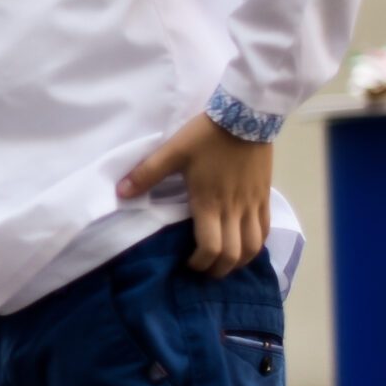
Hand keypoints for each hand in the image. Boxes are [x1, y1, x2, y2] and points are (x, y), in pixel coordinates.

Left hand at [120, 115, 271, 276]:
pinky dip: (257, 244)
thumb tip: (120, 193)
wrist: (246, 116)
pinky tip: (246, 245)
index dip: (201, 263)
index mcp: (210, 203)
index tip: (188, 263)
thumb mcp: (172, 151)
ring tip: (225, 262)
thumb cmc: (207, 136)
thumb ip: (146, 173)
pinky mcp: (264, 195)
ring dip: (241, 261)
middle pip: (234, 255)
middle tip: (204, 270)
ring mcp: (252, 204)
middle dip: (219, 269)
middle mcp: (234, 209)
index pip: (211, 248)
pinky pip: (265, 228)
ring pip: (254, 247)